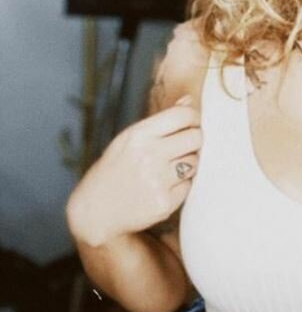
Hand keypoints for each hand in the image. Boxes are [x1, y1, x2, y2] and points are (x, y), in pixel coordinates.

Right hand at [66, 95, 201, 246]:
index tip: (193, 123)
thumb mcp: (129, 139)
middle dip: (194, 140)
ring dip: (188, 163)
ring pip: (195, 162)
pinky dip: (181, 185)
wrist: (95, 211)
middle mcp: (149, 156)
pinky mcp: (164, 203)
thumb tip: (189, 100)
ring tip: (168, 169)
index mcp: (138, 135)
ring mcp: (157, 181)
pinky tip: (163, 187)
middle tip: (184, 146)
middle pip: (196, 137)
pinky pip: (188, 185)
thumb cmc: (115, 170)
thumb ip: (161, 120)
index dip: (194, 117)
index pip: (182, 115)